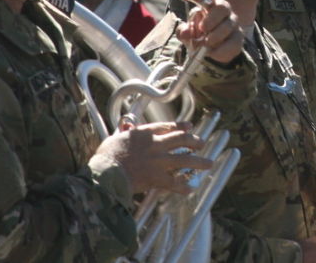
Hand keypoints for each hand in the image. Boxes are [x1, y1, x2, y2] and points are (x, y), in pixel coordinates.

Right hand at [95, 121, 210, 194]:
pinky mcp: (158, 177)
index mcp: (146, 133)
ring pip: (185, 160)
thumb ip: (125, 133)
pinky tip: (191, 189)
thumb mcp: (115, 138)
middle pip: (181, 140)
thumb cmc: (107, 156)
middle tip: (202, 143)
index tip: (189, 126)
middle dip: (194, 141)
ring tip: (208, 163)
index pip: (167, 127)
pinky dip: (184, 186)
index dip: (180, 126)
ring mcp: (159, 161)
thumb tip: (127, 127)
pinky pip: (175, 182)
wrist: (106, 173)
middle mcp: (156, 144)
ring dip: (199, 162)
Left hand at [177, 0, 241, 63]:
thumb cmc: (199, 35)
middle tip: (202, 29)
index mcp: (209, 4)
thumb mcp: (188, 33)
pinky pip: (233, 42)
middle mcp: (223, 11)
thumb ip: (183, 31)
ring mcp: (233, 23)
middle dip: (212, 18)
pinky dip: (221, 50)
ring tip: (205, 44)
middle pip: (222, 6)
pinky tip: (212, 53)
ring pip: (228, 25)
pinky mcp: (238, 37)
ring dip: (215, 36)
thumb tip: (185, 32)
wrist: (211, 50)